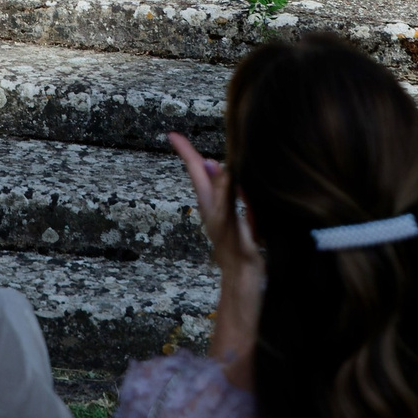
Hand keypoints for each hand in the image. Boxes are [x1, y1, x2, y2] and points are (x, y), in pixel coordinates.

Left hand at [168, 133, 259, 280]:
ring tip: (207, 161)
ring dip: (215, 175)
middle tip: (182, 144)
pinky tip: (243, 192)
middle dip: (195, 159)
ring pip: (219, 190)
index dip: (186, 151)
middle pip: (204, 178)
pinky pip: (235, 206)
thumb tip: (214, 163)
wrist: (246, 283)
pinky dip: (236, 194)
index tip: (171, 135)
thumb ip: (224, 191)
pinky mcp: (237, 230)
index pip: (197, 170)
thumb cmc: (237, 253)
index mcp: (211, 203)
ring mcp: (225, 219)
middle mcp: (215, 209)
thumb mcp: (229, 219)